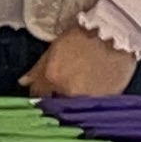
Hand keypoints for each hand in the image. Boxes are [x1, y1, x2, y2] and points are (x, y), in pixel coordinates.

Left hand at [23, 26, 139, 98]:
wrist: (116, 33)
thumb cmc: (84, 36)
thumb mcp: (54, 48)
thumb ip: (37, 69)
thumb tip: (23, 83)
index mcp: (53, 78)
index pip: (37, 95)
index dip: (38, 93)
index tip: (42, 91)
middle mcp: (70, 92)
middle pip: (56, 104)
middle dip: (55, 100)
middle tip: (59, 92)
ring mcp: (91, 98)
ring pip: (75, 108)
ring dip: (72, 102)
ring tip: (78, 91)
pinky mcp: (109, 100)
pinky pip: (93, 106)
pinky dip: (89, 101)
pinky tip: (91, 91)